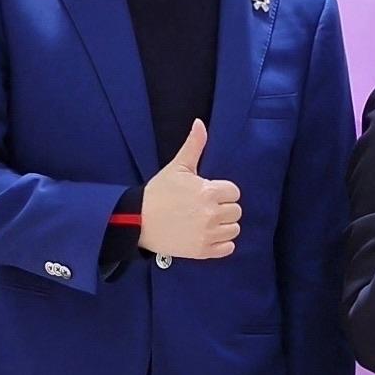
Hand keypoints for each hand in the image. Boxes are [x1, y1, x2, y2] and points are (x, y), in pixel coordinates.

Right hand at [143, 121, 241, 260]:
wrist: (138, 220)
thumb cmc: (158, 192)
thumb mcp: (177, 167)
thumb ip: (194, 145)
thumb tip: (200, 123)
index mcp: (209, 192)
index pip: (234, 192)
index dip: (222, 192)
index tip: (207, 193)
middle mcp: (212, 214)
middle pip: (236, 211)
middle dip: (223, 208)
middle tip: (204, 208)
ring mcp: (208, 235)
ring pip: (234, 229)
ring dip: (224, 226)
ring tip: (205, 221)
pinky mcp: (203, 252)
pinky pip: (228, 248)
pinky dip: (221, 244)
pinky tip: (207, 235)